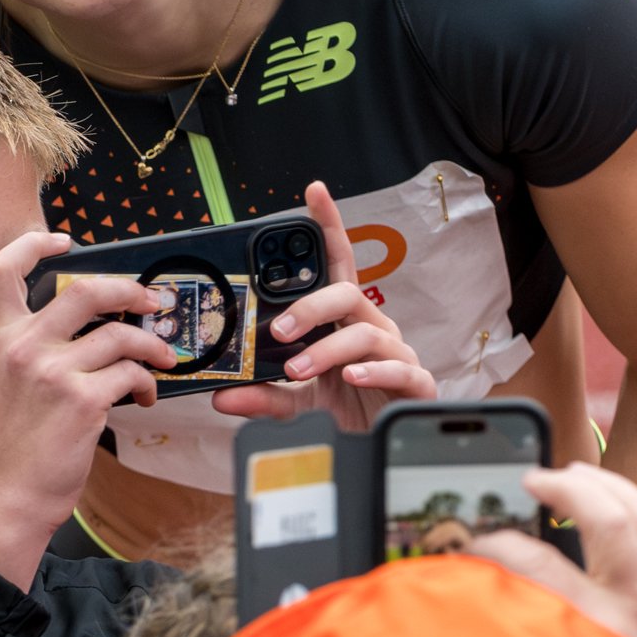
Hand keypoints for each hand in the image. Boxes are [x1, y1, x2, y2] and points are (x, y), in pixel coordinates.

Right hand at [0, 229, 176, 589]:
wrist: (8, 495)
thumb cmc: (12, 447)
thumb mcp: (3, 384)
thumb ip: (30, 350)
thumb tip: (88, 329)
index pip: (2, 268)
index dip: (34, 244)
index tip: (64, 241)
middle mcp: (22, 346)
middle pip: (86, 289)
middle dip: (131, 291)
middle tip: (153, 304)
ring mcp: (52, 371)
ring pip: (121, 335)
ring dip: (151, 348)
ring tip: (161, 364)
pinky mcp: (82, 399)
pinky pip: (131, 374)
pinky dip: (147, 383)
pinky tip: (144, 398)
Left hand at [212, 181, 437, 432]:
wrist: (379, 445)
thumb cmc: (346, 411)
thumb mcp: (297, 403)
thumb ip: (264, 396)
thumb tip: (223, 395)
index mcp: (345, 321)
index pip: (337, 264)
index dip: (329, 226)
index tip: (314, 192)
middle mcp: (373, 328)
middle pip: (347, 294)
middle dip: (310, 307)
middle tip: (278, 331)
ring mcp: (396, 353)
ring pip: (366, 333)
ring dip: (328, 349)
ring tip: (298, 368)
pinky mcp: (414, 382)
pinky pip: (398, 368)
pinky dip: (372, 371)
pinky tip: (351, 377)